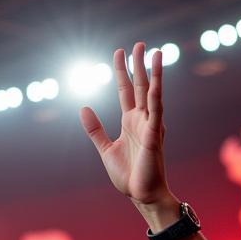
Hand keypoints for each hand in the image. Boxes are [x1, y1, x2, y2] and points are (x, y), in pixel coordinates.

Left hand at [79, 42, 176, 213]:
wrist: (141, 196)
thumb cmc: (128, 176)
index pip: (126, 91)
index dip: (122, 71)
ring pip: (152, 94)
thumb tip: (83, 108)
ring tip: (154, 53)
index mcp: (130, 122)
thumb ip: (95, 129)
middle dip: (138, 65)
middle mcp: (142, 120)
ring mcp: (150, 126)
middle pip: (141, 86)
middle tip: (139, 43)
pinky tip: (156, 82)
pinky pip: (157, 112)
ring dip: (153, 74)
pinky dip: (156, 96)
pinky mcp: (155, 136)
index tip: (119, 52)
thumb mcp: (105, 149)